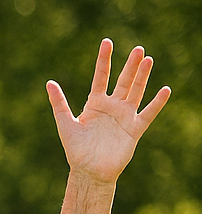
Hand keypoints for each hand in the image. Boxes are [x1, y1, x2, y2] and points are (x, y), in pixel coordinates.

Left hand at [48, 39, 169, 186]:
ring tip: (148, 60)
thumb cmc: (76, 149)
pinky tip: (165, 90)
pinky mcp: (134, 129)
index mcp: (95, 103)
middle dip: (130, 65)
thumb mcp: (65, 123)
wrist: (88, 171)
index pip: (101, 76)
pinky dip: (157, 103)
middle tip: (138, 49)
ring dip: (142, 77)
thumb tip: (49, 83)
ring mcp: (124, 116)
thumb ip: (59, 103)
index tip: (107, 42)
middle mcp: (112, 106)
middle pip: (123, 81)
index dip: (104, 60)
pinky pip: (148, 113)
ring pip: (136, 92)